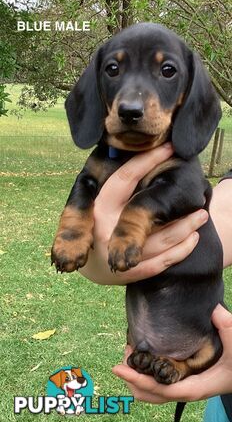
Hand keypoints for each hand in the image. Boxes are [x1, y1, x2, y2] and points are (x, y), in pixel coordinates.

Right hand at [79, 143, 207, 284]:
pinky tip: (192, 239)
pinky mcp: (129, 273)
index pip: (125, 178)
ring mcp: (118, 255)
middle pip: (150, 215)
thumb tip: (143, 157)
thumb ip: (117, 188)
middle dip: (177, 208)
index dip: (147, 160)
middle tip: (200, 199)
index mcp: (98, 207)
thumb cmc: (97, 225)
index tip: (168, 148)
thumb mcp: (98, 203)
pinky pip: (162, 262)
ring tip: (201, 217)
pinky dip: (181, 251)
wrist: (87, 265)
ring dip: (186, 228)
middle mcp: (107, 230)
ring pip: (161, 240)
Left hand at [112, 305, 231, 401]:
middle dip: (133, 381)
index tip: (120, 369)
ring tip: (129, 355)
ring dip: (138, 379)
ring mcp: (185, 386)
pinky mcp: (185, 379)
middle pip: (152, 395)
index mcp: (197, 386)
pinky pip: (160, 383)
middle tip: (120, 360)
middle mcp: (188, 390)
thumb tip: (214, 309)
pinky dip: (147, 375)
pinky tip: (143, 358)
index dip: (139, 381)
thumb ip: (226, 327)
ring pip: (155, 392)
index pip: (162, 390)